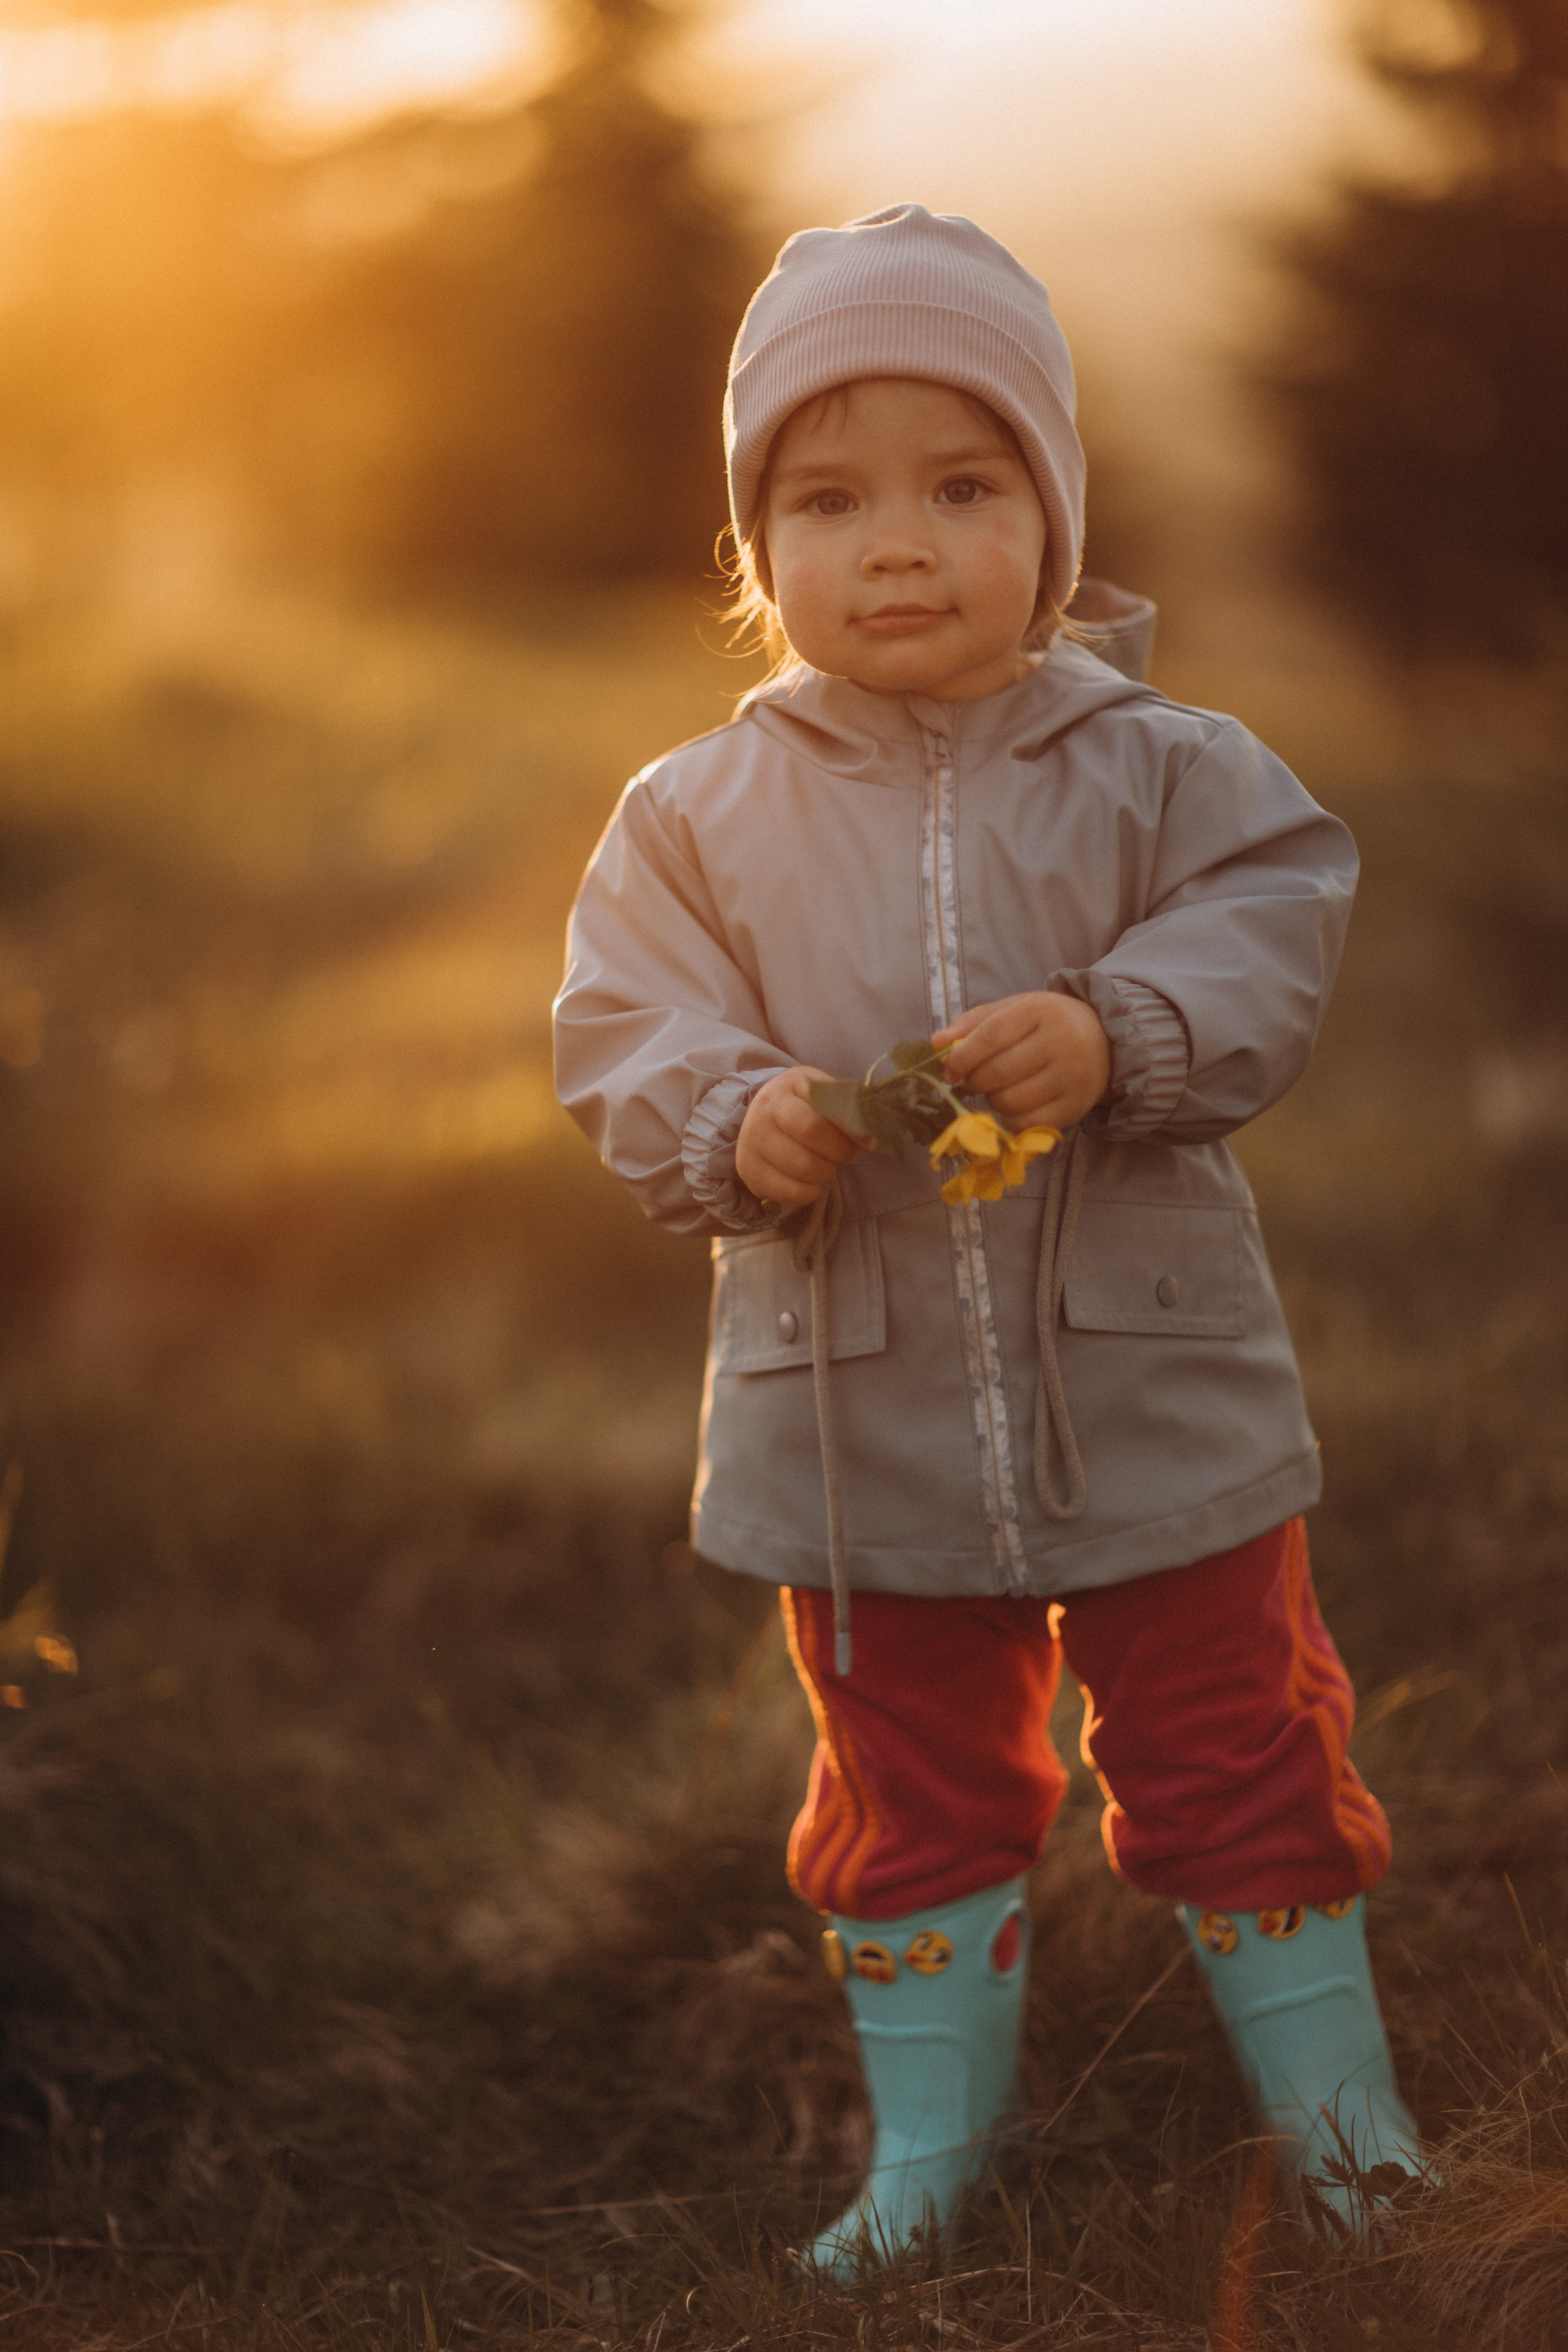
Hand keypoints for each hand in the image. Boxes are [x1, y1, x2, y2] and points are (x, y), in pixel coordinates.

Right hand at [736, 1067, 873, 1206]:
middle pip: (812, 1135)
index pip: (824, 1108)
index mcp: (788, 1086)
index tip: (870, 1142)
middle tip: (847, 1154)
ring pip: (803, 1168)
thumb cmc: (804, 1108)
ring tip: (826, 1165)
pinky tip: (811, 1183)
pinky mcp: (748, 1170)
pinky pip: (790, 1192)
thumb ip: (849, 1109)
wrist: (764, 1121)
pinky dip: (810, 1192)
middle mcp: (764, 1110)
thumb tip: (871, 1139)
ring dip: (826, 1173)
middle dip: (841, 1151)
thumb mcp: (824, 1096)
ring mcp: (752, 1141)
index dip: (851, 1129)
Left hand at [934, 992, 1110, 1128]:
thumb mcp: (1015, 1010)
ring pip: (1010, 1102)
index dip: (962, 1057)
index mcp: (1040, 1011)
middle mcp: (1060, 1042)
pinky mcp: (1076, 1106)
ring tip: (999, 1090)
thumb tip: (936, 1042)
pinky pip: (1028, 1124)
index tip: (948, 1071)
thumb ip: (974, 1022)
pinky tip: (1013, 1107)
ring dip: (992, 1101)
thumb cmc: (1048, 1024)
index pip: (990, 1036)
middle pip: (998, 1073)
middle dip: (974, 1082)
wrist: (1105, 1040)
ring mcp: (1071, 1077)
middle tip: (972, 1081)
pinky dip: (1011, 1120)